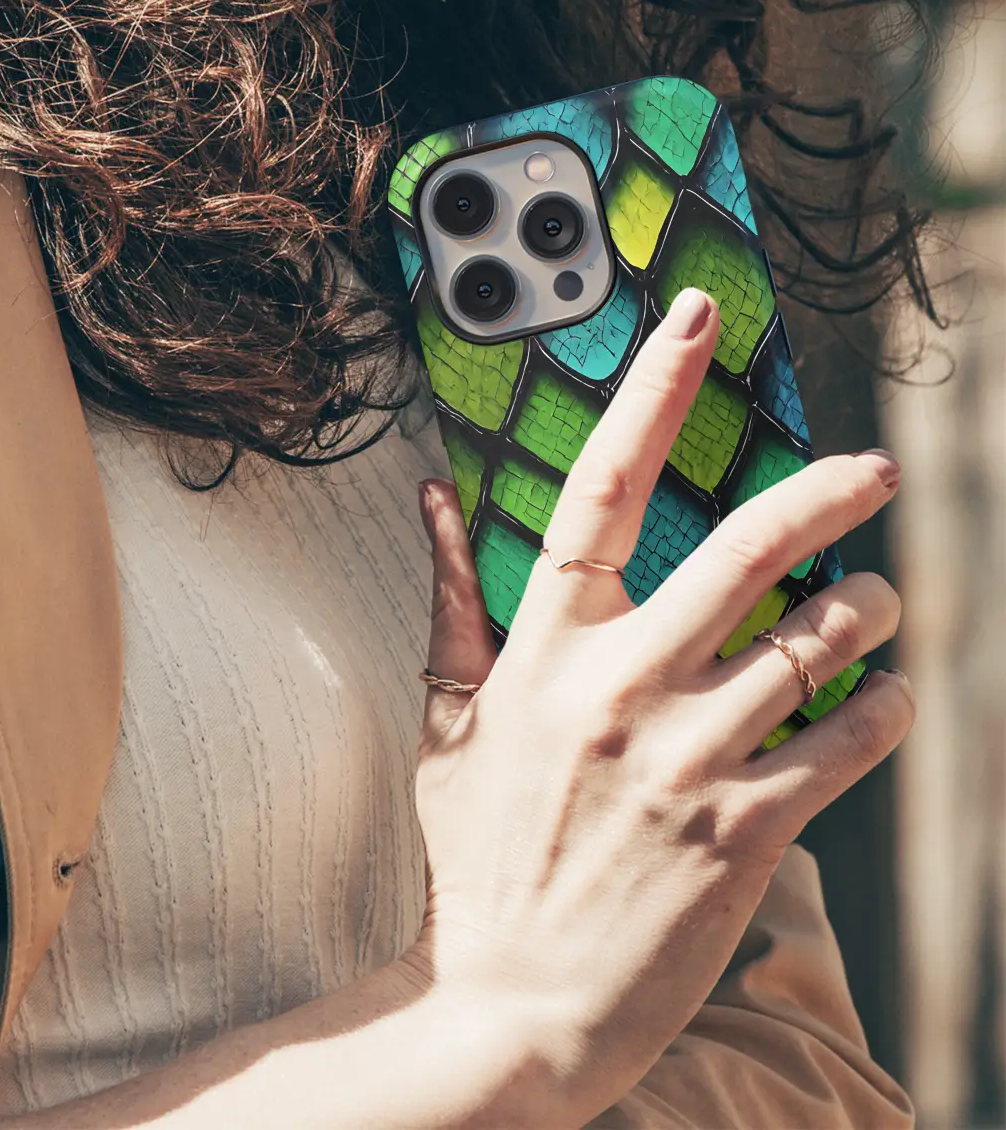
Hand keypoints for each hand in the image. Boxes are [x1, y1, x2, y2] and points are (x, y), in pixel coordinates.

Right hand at [410, 288, 912, 1125]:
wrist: (511, 1001)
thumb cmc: (479, 855)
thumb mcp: (448, 722)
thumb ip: (450, 601)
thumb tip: (435, 499)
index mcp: (544, 651)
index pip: (600, 489)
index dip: (652, 392)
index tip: (696, 320)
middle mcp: (620, 688)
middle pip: (747, 548)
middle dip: (828, 491)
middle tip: (873, 468)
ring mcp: (687, 757)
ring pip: (817, 640)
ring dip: (870, 609)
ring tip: (879, 604)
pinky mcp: (745, 829)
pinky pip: (847, 740)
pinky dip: (884, 706)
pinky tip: (884, 696)